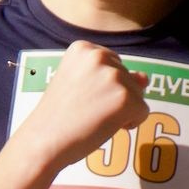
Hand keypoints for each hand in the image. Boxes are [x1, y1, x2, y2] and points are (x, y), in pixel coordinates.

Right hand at [21, 41, 149, 171]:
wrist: (44, 141)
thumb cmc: (58, 116)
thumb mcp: (82, 85)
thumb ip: (114, 76)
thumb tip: (145, 78)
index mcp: (83, 48)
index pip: (113, 64)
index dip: (103, 87)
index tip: (81, 97)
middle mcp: (99, 56)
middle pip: (128, 78)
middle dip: (114, 98)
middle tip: (85, 110)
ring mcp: (114, 76)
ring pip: (137, 95)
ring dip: (122, 110)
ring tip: (93, 117)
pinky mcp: (126, 98)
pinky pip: (143, 112)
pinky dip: (130, 123)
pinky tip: (105, 126)